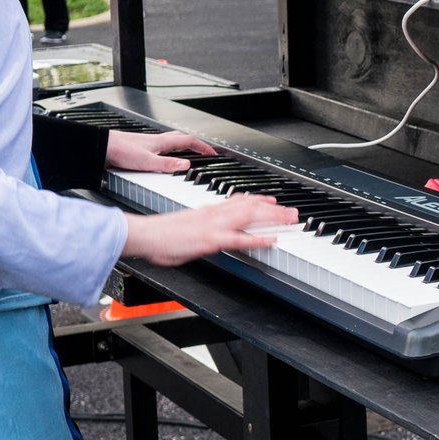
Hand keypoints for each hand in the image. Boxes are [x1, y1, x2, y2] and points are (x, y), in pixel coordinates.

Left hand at [105, 128, 214, 174]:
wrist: (102, 147)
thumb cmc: (121, 151)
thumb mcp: (147, 162)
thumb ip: (167, 165)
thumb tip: (186, 165)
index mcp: (162, 142)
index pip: (189, 141)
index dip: (203, 147)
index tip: (213, 153)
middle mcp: (157, 141)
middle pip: (182, 139)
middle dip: (195, 145)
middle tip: (204, 152)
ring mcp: (149, 144)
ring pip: (171, 142)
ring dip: (182, 147)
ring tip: (188, 155)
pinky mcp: (141, 149)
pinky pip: (162, 149)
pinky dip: (169, 152)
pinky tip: (164, 160)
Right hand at [119, 195, 296, 265]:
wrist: (146, 234)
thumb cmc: (160, 233)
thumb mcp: (184, 223)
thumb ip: (199, 223)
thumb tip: (206, 228)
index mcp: (208, 209)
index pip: (238, 199)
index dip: (258, 199)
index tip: (271, 199)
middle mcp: (214, 213)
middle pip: (251, 206)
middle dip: (274, 208)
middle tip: (292, 211)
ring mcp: (215, 226)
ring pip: (251, 217)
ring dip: (274, 218)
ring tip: (291, 220)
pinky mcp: (212, 240)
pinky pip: (241, 238)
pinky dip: (259, 239)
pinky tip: (272, 239)